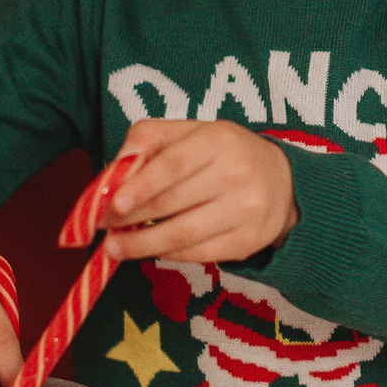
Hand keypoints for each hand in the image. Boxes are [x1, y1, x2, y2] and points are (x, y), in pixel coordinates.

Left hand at [100, 120, 297, 264]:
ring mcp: (246, 211)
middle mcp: (237, 174)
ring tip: (114, 249)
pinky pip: (198, 254)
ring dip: (142, 245)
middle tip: (102, 227)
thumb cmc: (225, 154)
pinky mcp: (248, 241)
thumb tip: (118, 164)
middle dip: (130, 219)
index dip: (141, 186)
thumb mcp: (194, 132)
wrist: (284, 181)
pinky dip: (168, 254)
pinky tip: (150, 251)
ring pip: (183, 234)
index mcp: (220, 140)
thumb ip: (152, 137)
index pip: (173, 165)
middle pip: (173, 203)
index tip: (113, 204)